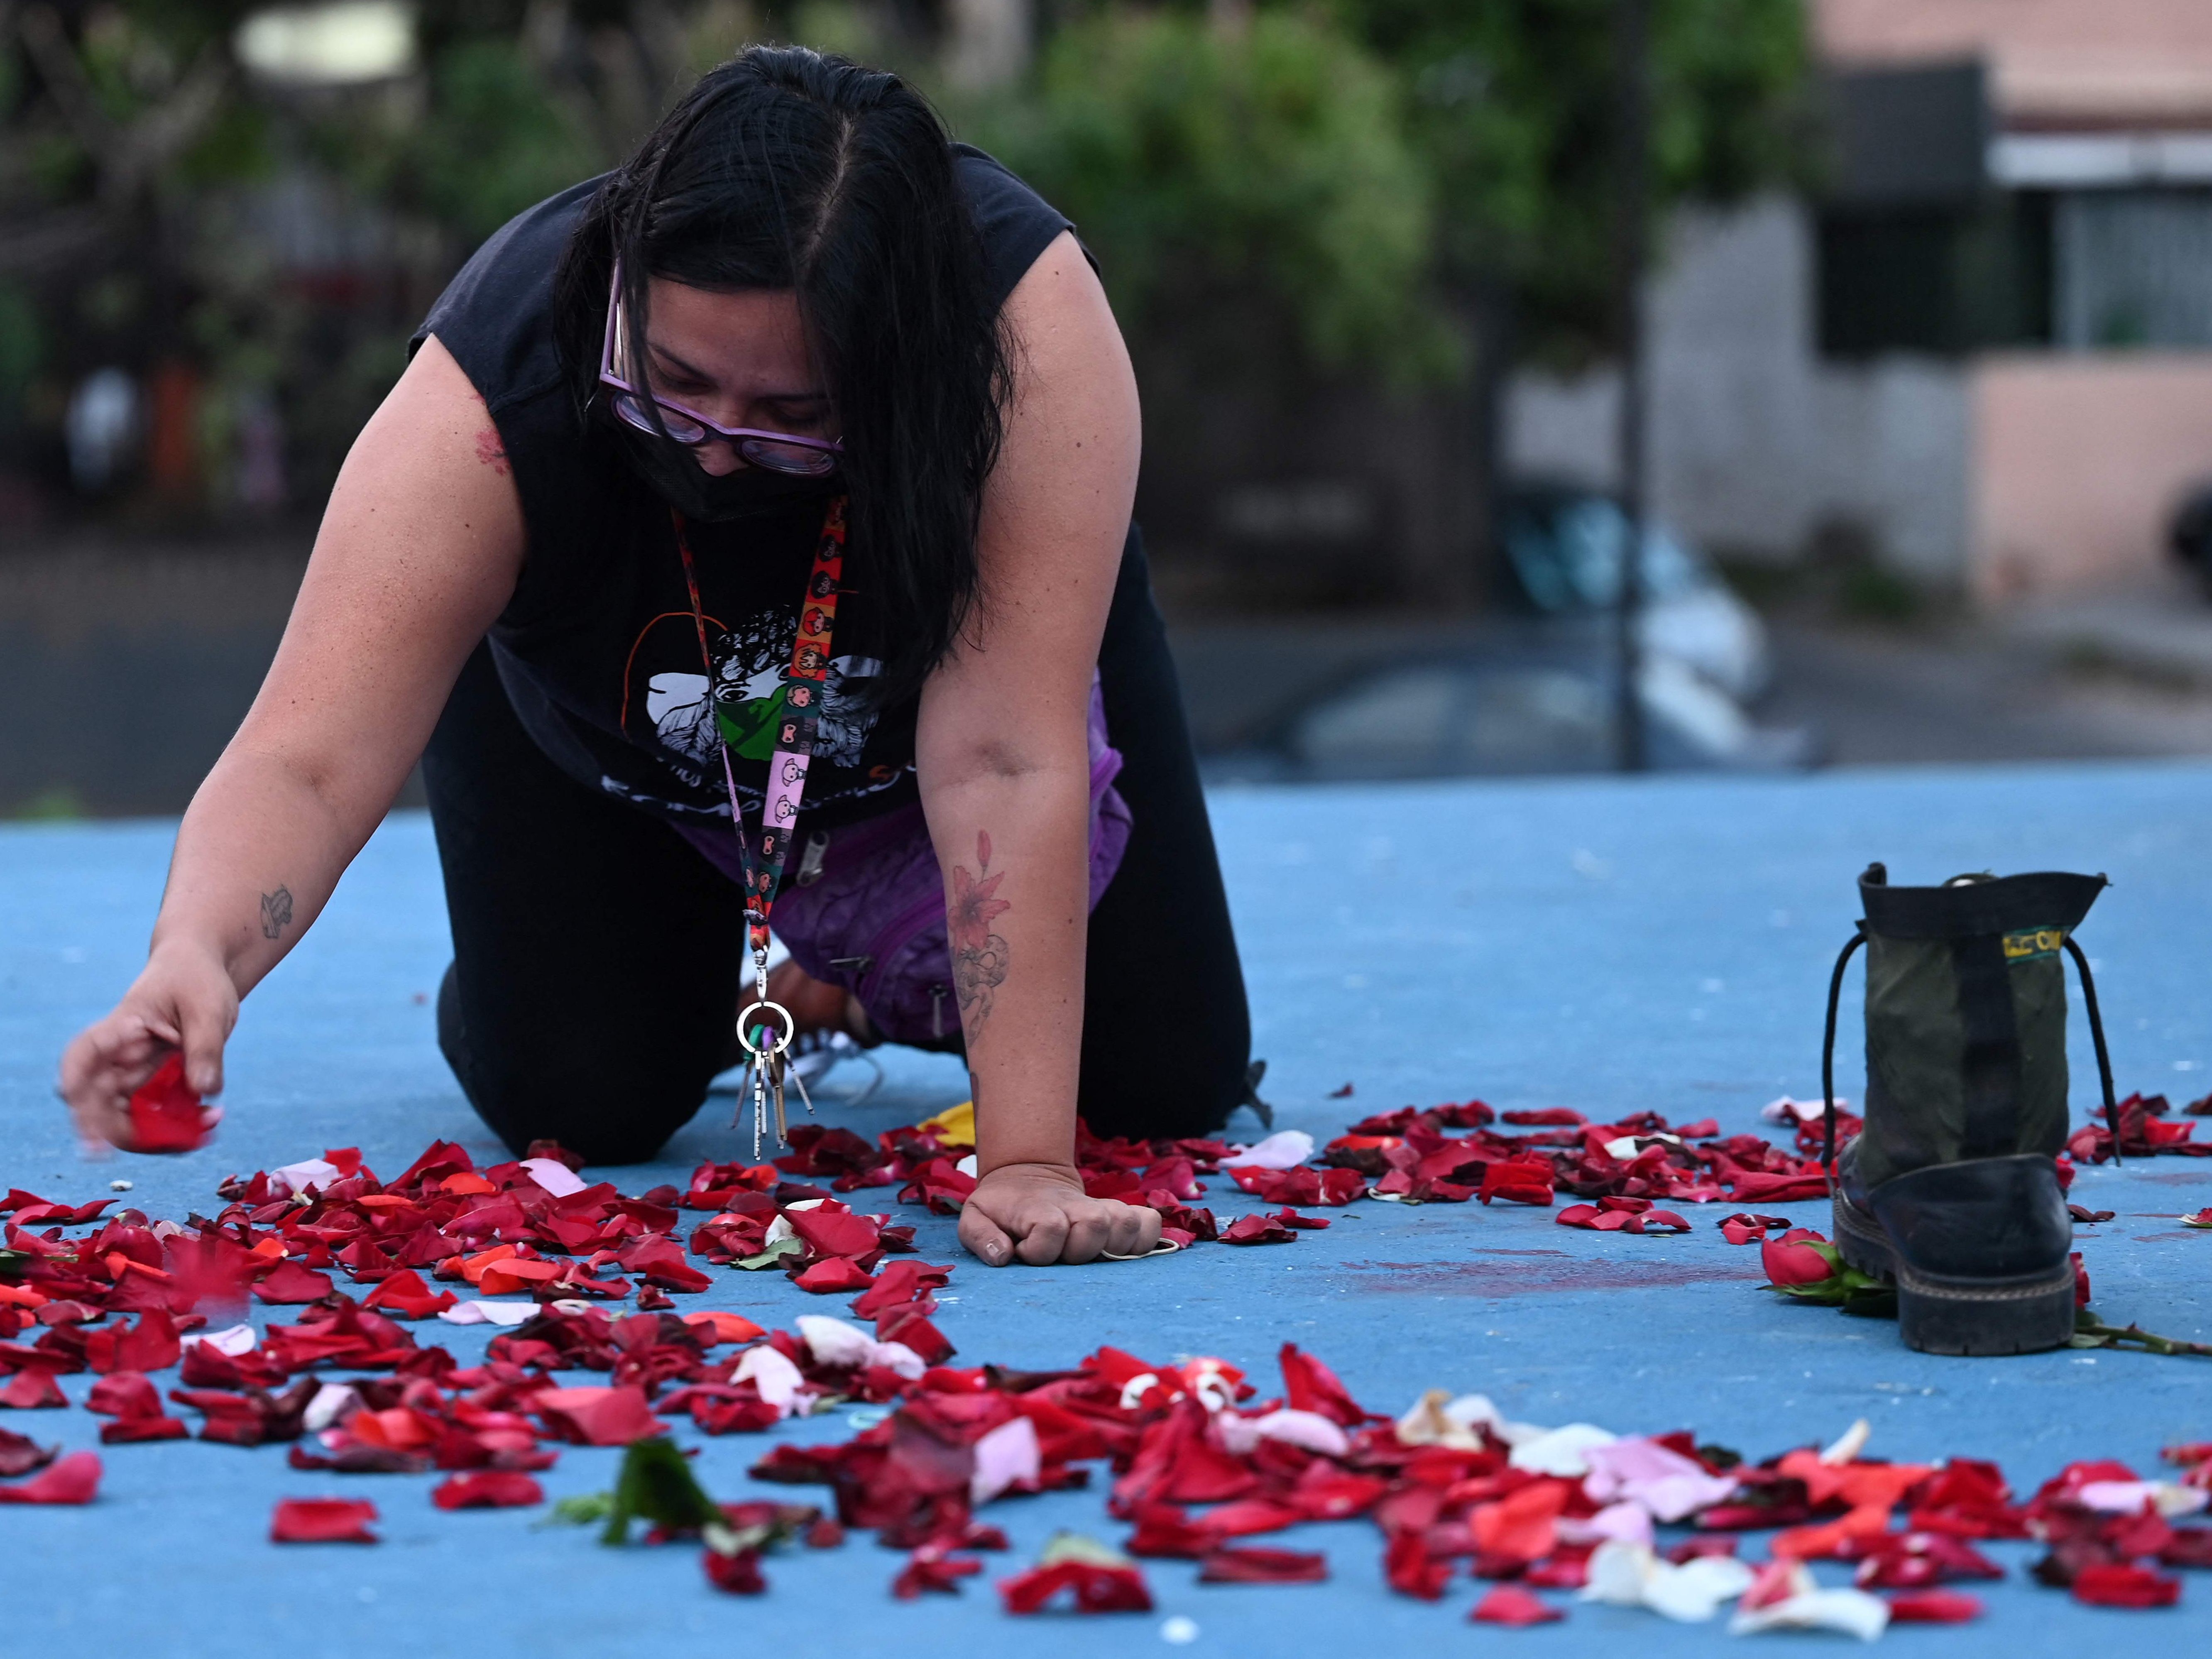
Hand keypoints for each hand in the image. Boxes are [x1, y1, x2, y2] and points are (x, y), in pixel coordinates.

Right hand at [57, 941, 234, 1153]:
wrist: (203, 970)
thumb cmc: (197, 979)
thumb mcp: (208, 1008)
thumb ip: (205, 1049)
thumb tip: (205, 1091)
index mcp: (121, 1028)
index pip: (83, 1055)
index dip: (75, 1085)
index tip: (79, 1109)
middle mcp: (120, 1055)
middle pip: (98, 1100)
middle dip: (121, 1130)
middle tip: (163, 1145)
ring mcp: (135, 1072)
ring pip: (126, 1114)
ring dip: (155, 1134)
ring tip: (202, 1132)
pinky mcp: (155, 1082)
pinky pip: (155, 1113)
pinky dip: (177, 1125)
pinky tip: (209, 1120)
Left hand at [958, 1162, 1163, 1265]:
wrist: (1027, 1179)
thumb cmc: (1000, 1209)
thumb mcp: (974, 1218)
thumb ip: (980, 1236)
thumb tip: (1003, 1256)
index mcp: (1038, 1210)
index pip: (1051, 1229)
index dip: (1038, 1248)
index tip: (1023, 1250)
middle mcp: (1074, 1210)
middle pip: (1094, 1227)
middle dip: (1078, 1249)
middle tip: (1063, 1253)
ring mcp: (1099, 1212)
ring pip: (1124, 1225)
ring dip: (1111, 1245)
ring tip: (1092, 1253)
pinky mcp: (1118, 1217)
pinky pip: (1148, 1223)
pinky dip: (1144, 1238)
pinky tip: (1124, 1250)